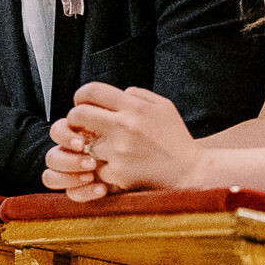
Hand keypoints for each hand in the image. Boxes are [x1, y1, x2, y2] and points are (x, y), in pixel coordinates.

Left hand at [43, 83, 201, 199]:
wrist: (190, 172)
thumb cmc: (176, 139)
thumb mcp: (164, 107)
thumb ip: (138, 95)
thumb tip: (118, 93)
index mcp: (134, 107)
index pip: (92, 91)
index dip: (81, 96)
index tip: (82, 103)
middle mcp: (124, 126)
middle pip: (79, 115)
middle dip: (74, 119)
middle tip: (80, 125)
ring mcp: (119, 151)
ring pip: (83, 144)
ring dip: (87, 146)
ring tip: (99, 148)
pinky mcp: (118, 173)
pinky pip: (95, 167)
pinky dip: (100, 167)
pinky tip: (111, 166)